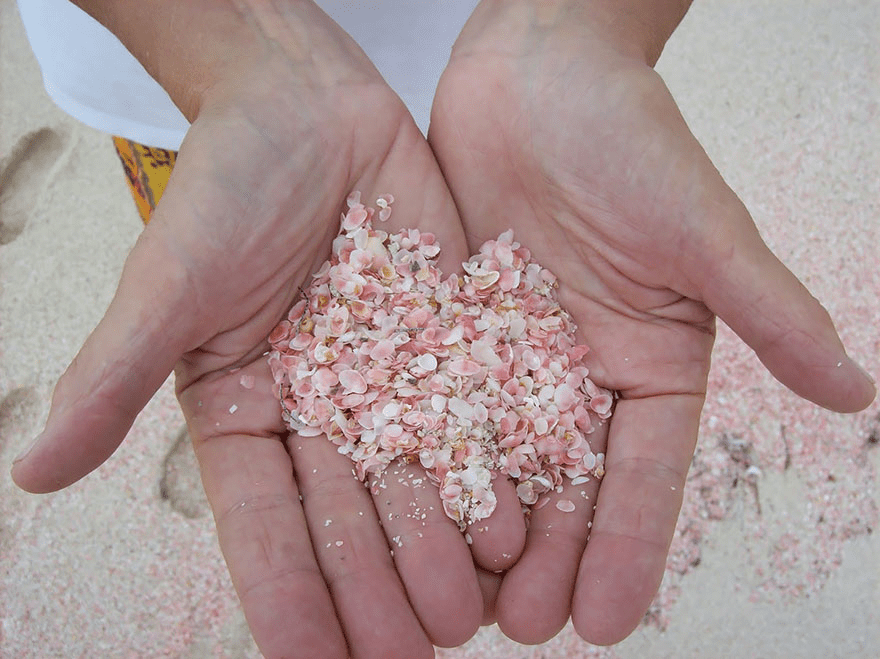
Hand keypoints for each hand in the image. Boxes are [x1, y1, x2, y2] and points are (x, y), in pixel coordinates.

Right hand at [11, 2, 524, 655]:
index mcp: (245, 416)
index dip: (284, 591)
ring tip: (470, 613)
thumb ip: (115, 375)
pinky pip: (469, 419)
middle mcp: (320, 416)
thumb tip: (30, 470)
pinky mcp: (444, 345)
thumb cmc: (224, 186)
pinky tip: (516, 526)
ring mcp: (388, 384)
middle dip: (378, 586)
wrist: (307, 110)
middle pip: (349, 519)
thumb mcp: (170, 282)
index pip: (263, 522)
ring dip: (442, 550)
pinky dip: (489, 474)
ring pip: (416, 483)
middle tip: (413, 651)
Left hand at [429, 0, 875, 644]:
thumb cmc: (629, 136)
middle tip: (521, 632)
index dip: (628, 549)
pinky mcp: (451, 327)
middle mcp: (579, 371)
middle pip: (565, 486)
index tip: (608, 625)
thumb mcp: (701, 229)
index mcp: (650, 364)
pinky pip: (435, 401)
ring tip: (459, 602)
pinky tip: (402, 513)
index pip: (641, 475)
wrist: (537, 71)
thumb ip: (768, 310)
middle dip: (548, 561)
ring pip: (495, 458)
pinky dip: (425, 458)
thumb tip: (855, 392)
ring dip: (480, 530)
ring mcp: (509, 355)